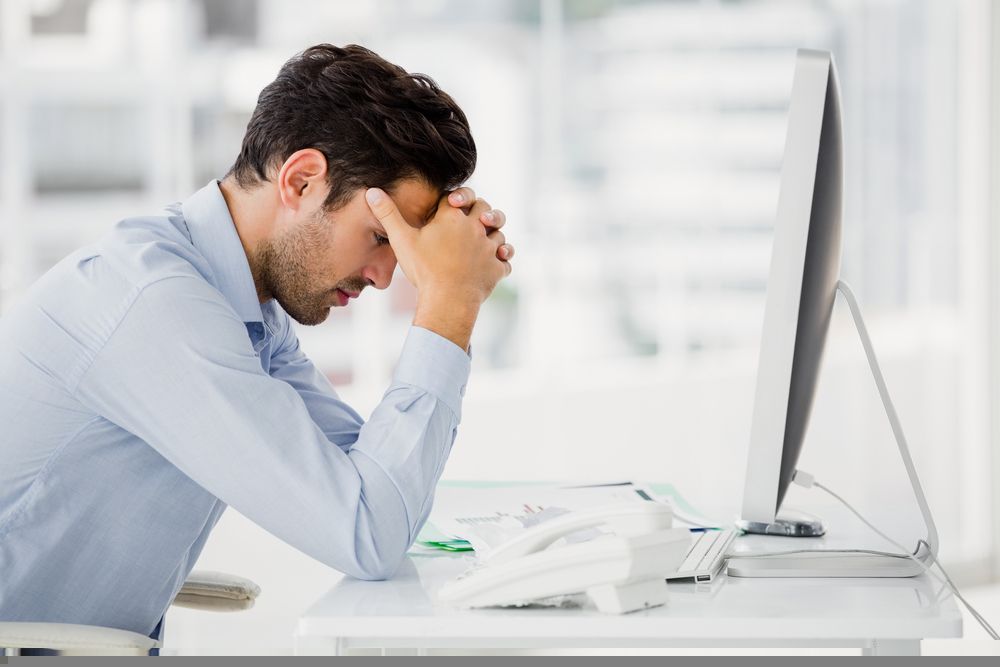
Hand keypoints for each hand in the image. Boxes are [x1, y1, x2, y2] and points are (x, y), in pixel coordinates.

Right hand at [365, 187, 511, 349]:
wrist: (447, 300)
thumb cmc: (424, 270)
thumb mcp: (402, 240)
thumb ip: (388, 214)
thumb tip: (371, 191)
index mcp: (453, 217)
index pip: (457, 197)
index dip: (453, 198)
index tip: (448, 205)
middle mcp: (475, 227)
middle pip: (485, 208)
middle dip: (480, 210)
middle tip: (473, 218)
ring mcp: (489, 248)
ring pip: (499, 233)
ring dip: (493, 235)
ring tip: (483, 242)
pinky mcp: (497, 268)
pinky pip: (505, 261)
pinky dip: (501, 261)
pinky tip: (493, 263)